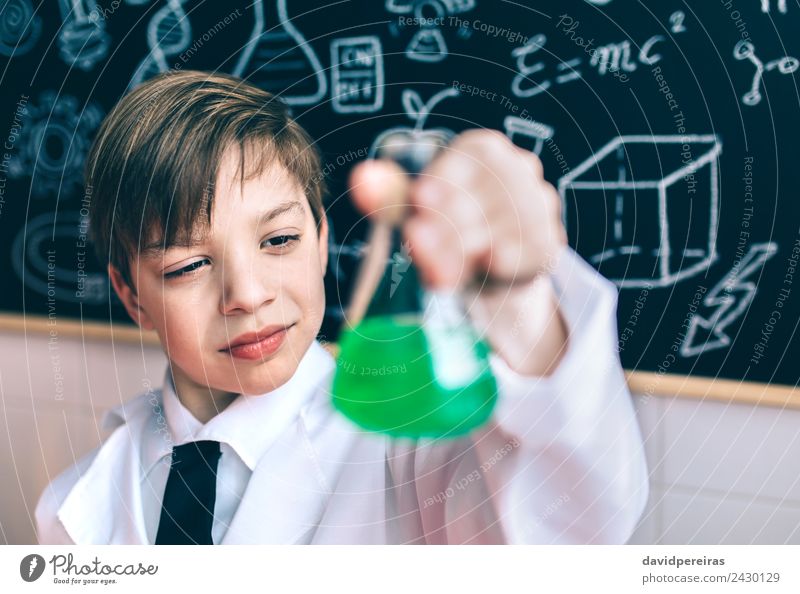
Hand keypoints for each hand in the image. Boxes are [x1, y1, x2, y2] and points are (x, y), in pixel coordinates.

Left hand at [348, 129, 566, 291]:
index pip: (462, 164)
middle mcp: (519, 167)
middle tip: (419, 244)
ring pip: (504, 226)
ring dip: (468, 250)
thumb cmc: (446, 227)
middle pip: (482, 196)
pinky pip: (526, 252)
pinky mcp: (550, 241)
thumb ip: (388, 194)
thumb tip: (361, 178)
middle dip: (447, 225)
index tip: (420, 208)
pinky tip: (485, 267)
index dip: (439, 189)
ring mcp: (540, 203)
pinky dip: (500, 263)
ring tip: (443, 266)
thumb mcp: (413, 212)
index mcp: (483, 149)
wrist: (485, 267)